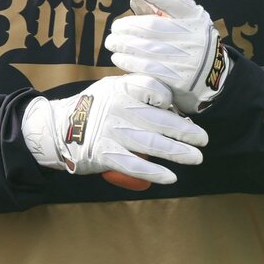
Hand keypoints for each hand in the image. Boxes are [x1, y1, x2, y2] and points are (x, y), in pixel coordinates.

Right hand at [21, 72, 207, 184]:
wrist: (59, 127)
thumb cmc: (94, 106)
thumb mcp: (113, 87)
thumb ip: (139, 91)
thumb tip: (174, 105)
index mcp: (122, 88)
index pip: (151, 87)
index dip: (168, 97)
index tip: (177, 108)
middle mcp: (119, 108)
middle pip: (159, 120)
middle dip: (186, 131)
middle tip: (204, 139)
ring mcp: (112, 132)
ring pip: (152, 143)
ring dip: (178, 152)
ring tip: (196, 158)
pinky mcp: (106, 154)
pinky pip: (134, 165)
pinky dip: (154, 172)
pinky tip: (171, 177)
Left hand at [105, 0, 231, 113]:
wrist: (212, 77)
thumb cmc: (190, 42)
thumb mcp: (184, 23)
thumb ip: (160, 10)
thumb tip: (134, 0)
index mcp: (196, 19)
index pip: (175, 1)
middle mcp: (195, 37)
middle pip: (153, 27)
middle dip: (128, 26)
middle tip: (115, 28)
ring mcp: (188, 59)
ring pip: (146, 49)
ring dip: (124, 45)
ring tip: (112, 43)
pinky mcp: (180, 80)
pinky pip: (147, 69)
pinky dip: (129, 62)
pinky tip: (119, 58)